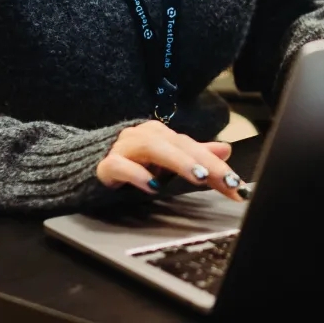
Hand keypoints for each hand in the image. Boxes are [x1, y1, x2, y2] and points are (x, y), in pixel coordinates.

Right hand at [96, 121, 248, 200]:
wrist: (86, 163)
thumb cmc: (131, 162)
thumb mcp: (167, 161)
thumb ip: (195, 156)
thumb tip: (225, 150)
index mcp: (162, 135)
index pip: (194, 148)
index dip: (217, 166)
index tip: (238, 187)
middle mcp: (145, 136)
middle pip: (179, 144)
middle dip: (205, 162)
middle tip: (226, 180)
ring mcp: (124, 148)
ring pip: (153, 147)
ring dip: (178, 161)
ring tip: (198, 176)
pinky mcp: (105, 165)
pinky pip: (120, 165)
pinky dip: (137, 173)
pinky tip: (152, 186)